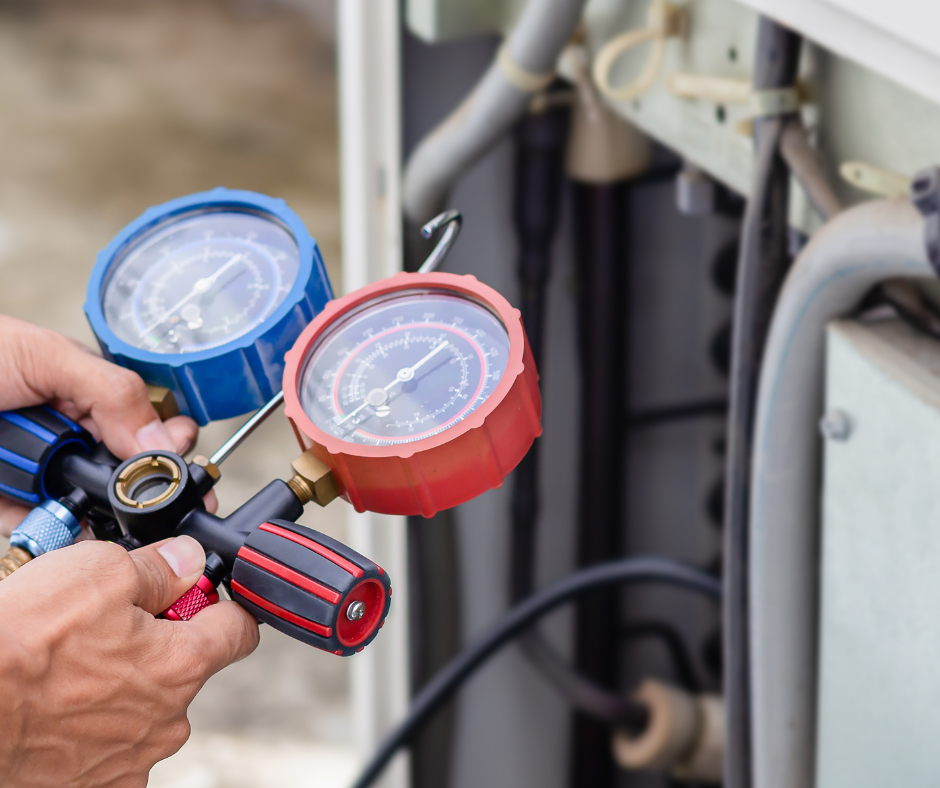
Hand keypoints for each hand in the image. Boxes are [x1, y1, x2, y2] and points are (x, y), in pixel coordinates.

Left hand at [0, 316, 214, 534]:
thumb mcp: (43, 357)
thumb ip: (110, 390)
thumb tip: (163, 437)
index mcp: (90, 397)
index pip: (149, 424)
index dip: (171, 445)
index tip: (180, 463)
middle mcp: (74, 439)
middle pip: (132, 473)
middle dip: (149, 488)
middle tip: (160, 495)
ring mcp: (45, 477)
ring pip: (100, 507)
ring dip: (113, 516)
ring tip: (124, 516)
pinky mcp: (16, 509)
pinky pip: (55, 530)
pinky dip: (69, 536)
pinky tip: (82, 532)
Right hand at [0, 535, 258, 787]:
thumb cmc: (24, 643)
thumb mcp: (101, 571)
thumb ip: (161, 566)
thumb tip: (190, 561)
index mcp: (183, 666)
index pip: (240, 631)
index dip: (222, 605)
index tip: (201, 597)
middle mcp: (167, 722)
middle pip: (186, 670)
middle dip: (158, 644)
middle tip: (109, 627)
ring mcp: (130, 762)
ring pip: (146, 709)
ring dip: (122, 687)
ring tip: (71, 668)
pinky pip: (110, 748)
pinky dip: (92, 728)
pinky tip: (57, 708)